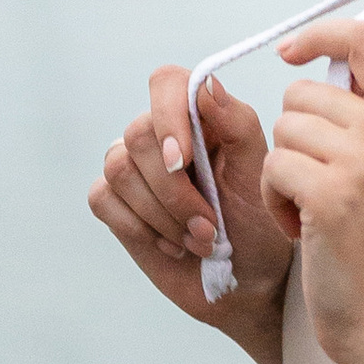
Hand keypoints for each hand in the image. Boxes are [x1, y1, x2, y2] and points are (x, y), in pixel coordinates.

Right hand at [88, 64, 293, 357]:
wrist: (248, 280)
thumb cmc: (259, 222)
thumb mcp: (260, 173)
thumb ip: (237, 122)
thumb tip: (205, 84)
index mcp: (201, 117)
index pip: (166, 83)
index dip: (168, 117)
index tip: (184, 161)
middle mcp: (162, 135)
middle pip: (139, 134)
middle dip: (175, 191)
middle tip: (211, 225)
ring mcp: (134, 168)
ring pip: (118, 168)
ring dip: (163, 214)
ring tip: (199, 238)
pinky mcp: (115, 202)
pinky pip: (103, 197)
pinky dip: (140, 227)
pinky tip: (173, 244)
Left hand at [266, 21, 363, 363]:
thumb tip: (314, 65)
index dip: (323, 33)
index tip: (290, 53)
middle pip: (302, 94)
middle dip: (293, 137)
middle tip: (317, 183)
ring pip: (283, 131)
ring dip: (283, 171)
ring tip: (310, 208)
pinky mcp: (332, 194)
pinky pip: (274, 167)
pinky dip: (275, 201)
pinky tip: (301, 228)